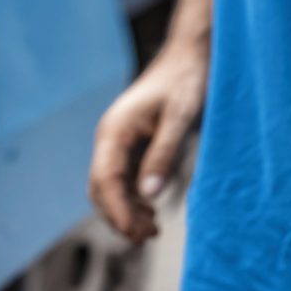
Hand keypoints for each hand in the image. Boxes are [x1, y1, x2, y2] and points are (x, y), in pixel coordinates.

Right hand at [89, 46, 206, 241]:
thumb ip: (164, 154)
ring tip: (152, 230)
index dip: (117, 210)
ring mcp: (118, 141)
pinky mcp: (131, 144)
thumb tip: (148, 195)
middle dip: (119, 216)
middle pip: (101, 188)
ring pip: (110, 187)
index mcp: (114, 130)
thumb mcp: (180, 117)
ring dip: (126, 211)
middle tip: (148, 236)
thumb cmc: (186, 80)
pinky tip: (151, 210)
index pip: (104, 180)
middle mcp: (110, 137)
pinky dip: (133, 199)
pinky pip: (123, 178)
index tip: (135, 232)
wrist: (190, 55)